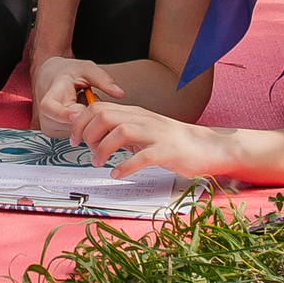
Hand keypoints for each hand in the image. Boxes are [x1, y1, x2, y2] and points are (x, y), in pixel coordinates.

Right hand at [31, 54, 122, 136]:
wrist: (52, 78)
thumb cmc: (68, 73)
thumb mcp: (85, 69)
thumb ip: (102, 79)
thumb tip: (119, 93)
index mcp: (49, 97)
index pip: (50, 109)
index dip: (64, 114)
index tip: (79, 113)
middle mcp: (46, 116)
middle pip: (71, 124)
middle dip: (88, 114)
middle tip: (91, 97)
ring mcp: (51, 127)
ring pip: (78, 131)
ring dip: (87, 120)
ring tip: (83, 102)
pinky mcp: (57, 134)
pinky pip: (78, 134)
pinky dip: (85, 125)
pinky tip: (81, 111)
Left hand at [73, 102, 228, 178]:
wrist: (209, 147)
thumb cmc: (175, 142)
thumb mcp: (146, 131)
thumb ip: (124, 130)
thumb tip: (97, 137)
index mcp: (136, 114)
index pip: (99, 108)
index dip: (80, 122)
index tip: (74, 139)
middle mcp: (144, 120)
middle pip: (104, 116)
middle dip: (87, 133)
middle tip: (85, 151)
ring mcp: (156, 134)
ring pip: (120, 132)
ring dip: (103, 149)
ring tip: (98, 163)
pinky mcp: (168, 152)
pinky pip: (142, 156)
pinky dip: (125, 166)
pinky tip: (117, 174)